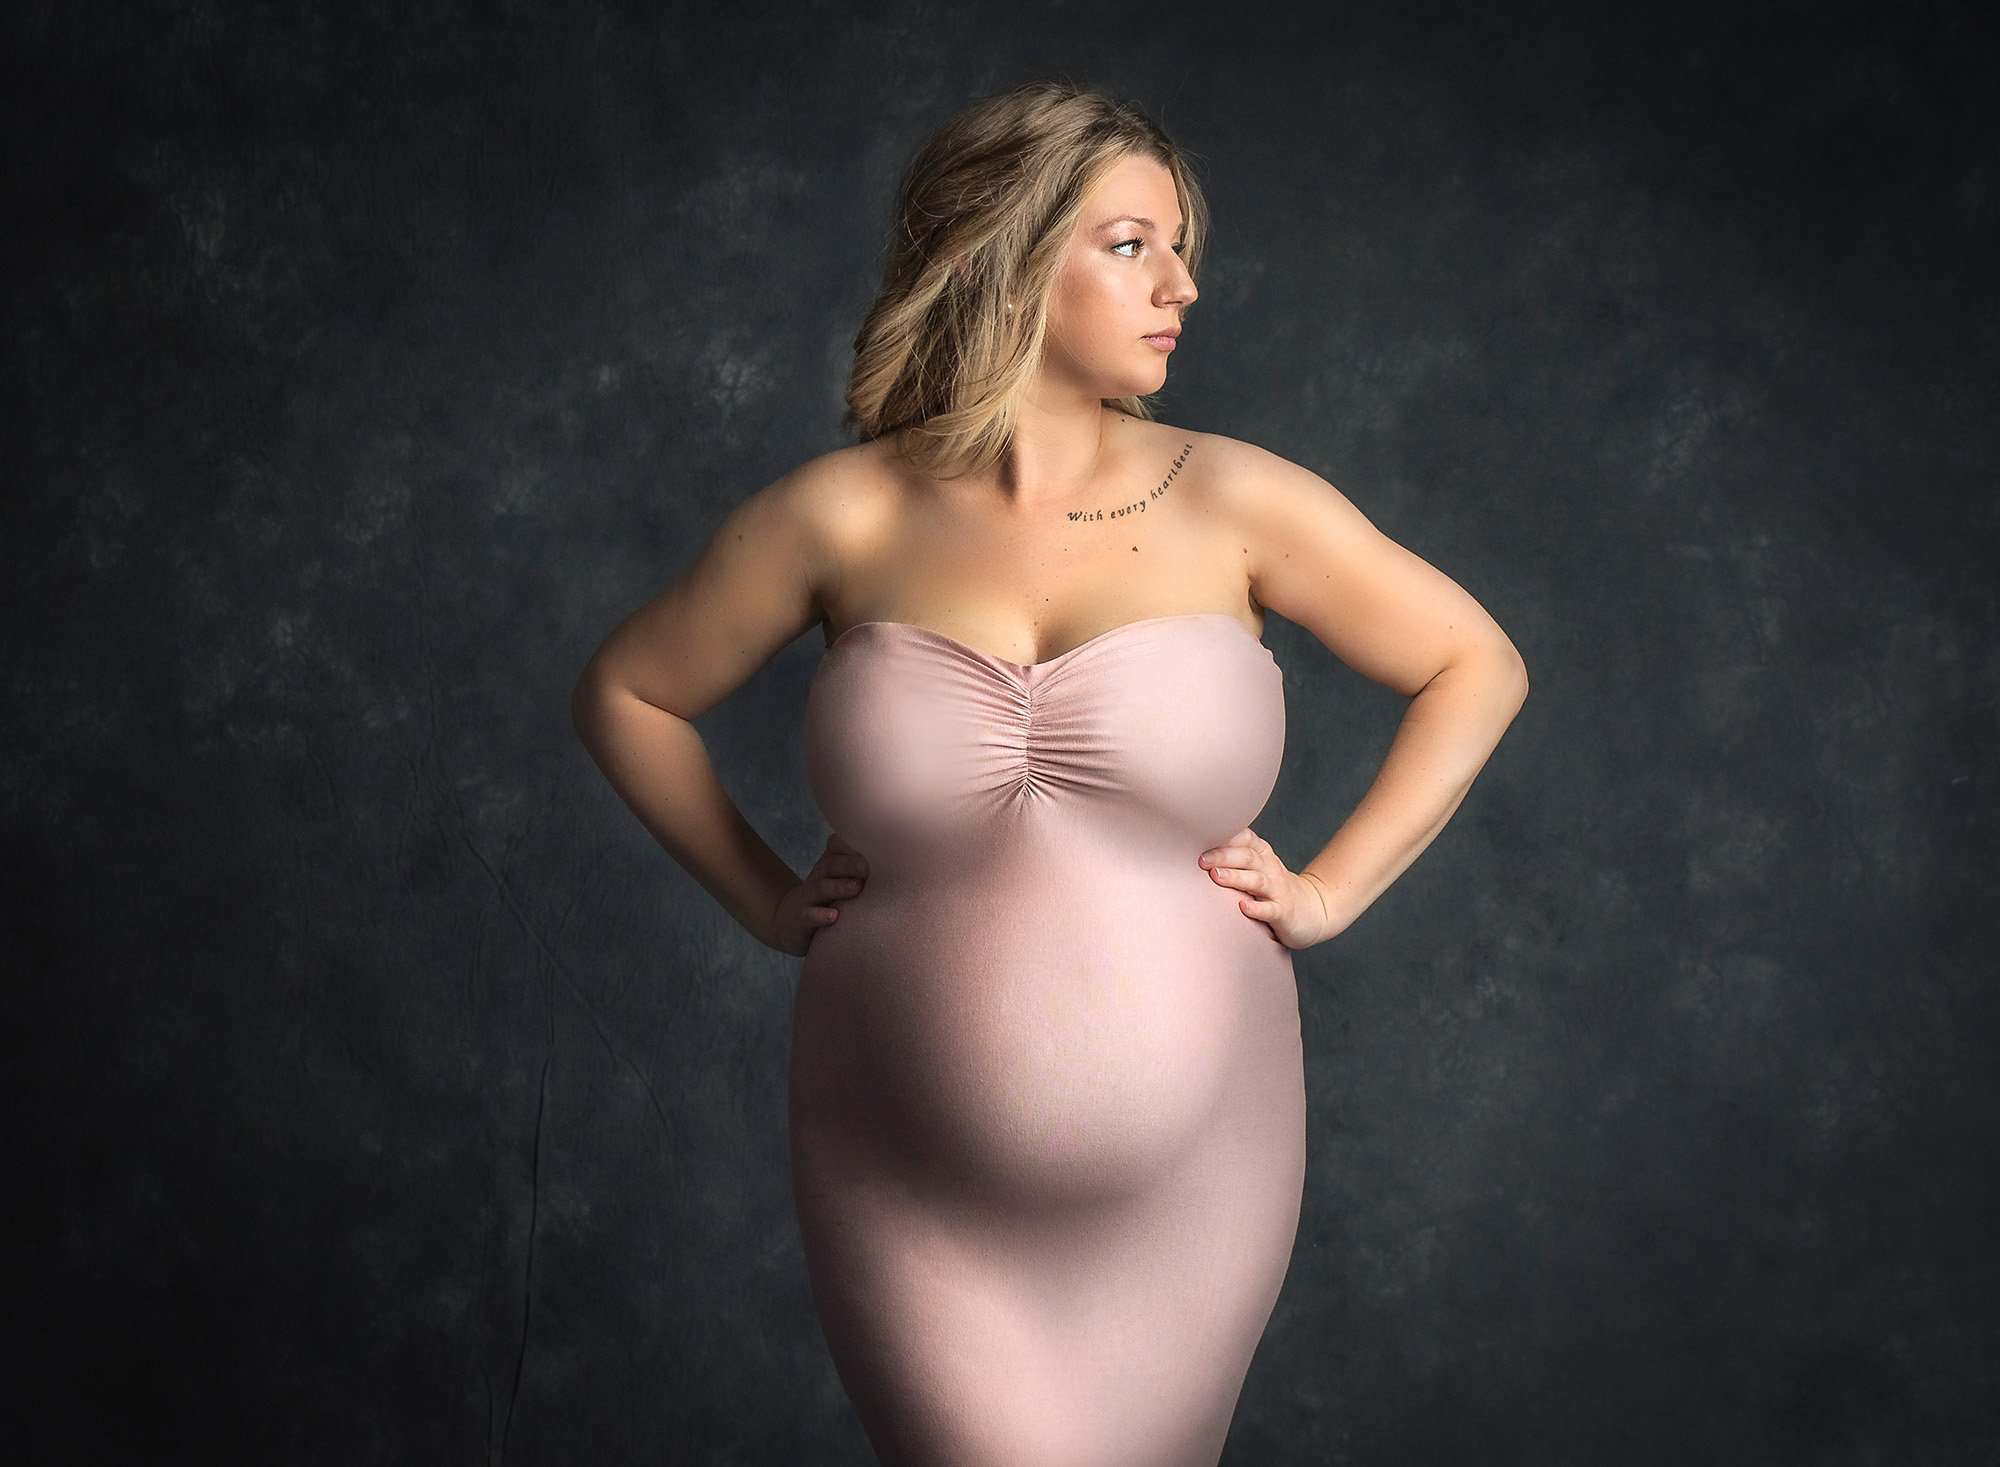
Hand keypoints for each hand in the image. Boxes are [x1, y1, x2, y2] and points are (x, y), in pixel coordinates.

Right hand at [770, 830, 869, 955]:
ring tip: (857, 887)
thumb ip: (864, 870)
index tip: (877, 847)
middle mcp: (818, 877)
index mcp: (830, 865)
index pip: (838, 847)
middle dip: (851, 864)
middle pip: (832, 865)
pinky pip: (809, 916)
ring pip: (821, 888)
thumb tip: (899, 862)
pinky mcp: (801, 919)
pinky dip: (820, 916)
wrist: (789, 920)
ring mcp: (808, 898)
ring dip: (839, 887)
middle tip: (869, 866)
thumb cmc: (827, 899)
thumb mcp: (840, 880)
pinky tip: (834, 916)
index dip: (854, 846)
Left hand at [1198, 826, 1333, 950]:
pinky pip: (1270, 909)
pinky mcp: (1283, 912)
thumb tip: (1185, 848)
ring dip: (1236, 877)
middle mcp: (1269, 867)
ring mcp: (1277, 889)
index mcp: (1260, 853)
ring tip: (1216, 876)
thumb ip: (1228, 856)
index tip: (1199, 833)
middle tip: (1201, 860)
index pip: (1243, 837)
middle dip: (1223, 855)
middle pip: (1247, 856)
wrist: (1311, 910)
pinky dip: (1256, 908)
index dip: (1224, 835)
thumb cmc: (1270, 886)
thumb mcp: (1253, 866)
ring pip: (1257, 880)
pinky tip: (1242, 907)